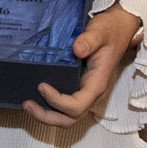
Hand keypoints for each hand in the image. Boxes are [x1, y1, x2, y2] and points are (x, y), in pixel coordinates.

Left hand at [22, 4, 140, 129]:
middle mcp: (92, 94)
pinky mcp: (80, 88)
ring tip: (27, 104)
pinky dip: (50, 107)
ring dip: (47, 115)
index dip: (58, 101)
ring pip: (68, 116)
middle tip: (26, 104)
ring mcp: (86, 93)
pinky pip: (66, 106)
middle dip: (47, 117)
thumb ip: (89, 40)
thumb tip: (76, 49)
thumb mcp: (100, 31)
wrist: (120, 28)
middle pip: (71, 118)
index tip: (41, 85)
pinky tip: (35, 97)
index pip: (78, 105)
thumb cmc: (110, 30)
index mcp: (97, 83)